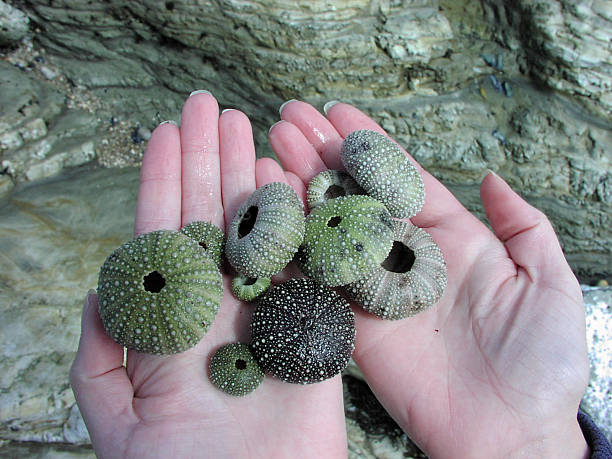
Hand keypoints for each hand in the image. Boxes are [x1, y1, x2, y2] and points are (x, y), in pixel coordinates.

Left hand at [70, 93, 347, 457]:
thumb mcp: (117, 423)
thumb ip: (102, 353)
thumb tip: (103, 288)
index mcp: (168, 323)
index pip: (162, 235)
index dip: (162, 180)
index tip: (165, 131)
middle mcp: (214, 307)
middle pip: (206, 217)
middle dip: (205, 158)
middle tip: (208, 104)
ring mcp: (263, 311)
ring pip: (254, 229)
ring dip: (247, 175)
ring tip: (245, 124)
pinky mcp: (309, 324)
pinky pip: (303, 262)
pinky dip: (295, 218)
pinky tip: (284, 177)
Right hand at [269, 101, 590, 457]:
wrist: (508, 434)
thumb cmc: (540, 362)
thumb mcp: (547, 283)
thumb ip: (525, 226)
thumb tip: (494, 176)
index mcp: (449, 239)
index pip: (402, 179)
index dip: (369, 144)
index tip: (337, 112)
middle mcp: (405, 257)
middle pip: (356, 195)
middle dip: (322, 154)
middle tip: (288, 118)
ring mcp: (374, 288)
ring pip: (331, 228)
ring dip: (300, 187)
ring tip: (272, 147)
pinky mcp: (353, 323)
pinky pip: (319, 278)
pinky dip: (294, 244)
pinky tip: (271, 209)